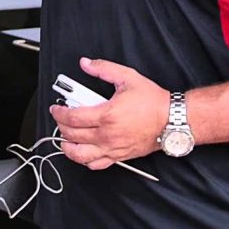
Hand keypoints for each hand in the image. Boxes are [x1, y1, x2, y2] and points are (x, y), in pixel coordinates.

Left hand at [50, 57, 168, 169]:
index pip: (72, 118)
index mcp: (107, 115)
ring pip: (80, 155)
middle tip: (61, 118)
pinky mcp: (119, 157)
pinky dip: (85, 160)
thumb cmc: (153, 102)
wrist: (172, 120)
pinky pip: (96, 165)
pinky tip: (83, 151)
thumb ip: (104, 69)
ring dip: (68, 146)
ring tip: (66, 137)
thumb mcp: (128, 77)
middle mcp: (107, 135)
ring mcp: (112, 148)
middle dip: (61, 126)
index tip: (56, 109)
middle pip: (72, 135)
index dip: (59, 113)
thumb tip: (87, 64)